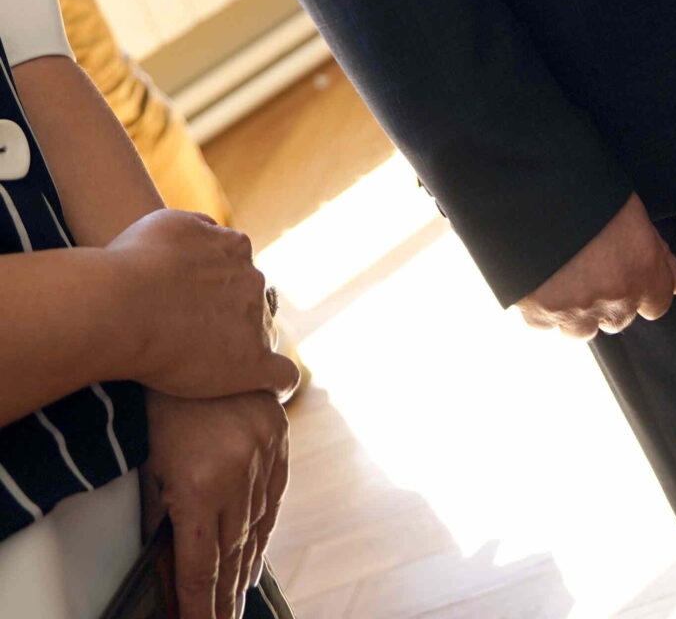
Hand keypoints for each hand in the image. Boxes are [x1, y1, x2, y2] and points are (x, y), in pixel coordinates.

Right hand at [104, 211, 297, 400]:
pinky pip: (282, 376)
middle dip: (230, 317)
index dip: (217, 288)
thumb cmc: (131, 265)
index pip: (237, 267)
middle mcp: (252, 279)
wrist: (123, 306)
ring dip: (243, 349)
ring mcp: (255, 321)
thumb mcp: (166, 223)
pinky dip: (278, 385)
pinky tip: (269, 394)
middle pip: (251, 300)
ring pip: (262, 335)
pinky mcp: (252, 363)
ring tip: (216, 372)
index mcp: (233, 247)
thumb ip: (196, 227)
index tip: (195, 306)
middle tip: (193, 341)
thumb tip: (212, 232)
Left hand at [143, 390, 287, 618]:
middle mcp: (238, 475)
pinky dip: (267, 524)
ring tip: (241, 593)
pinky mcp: (277, 434)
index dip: (202, 605)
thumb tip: (174, 554)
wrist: (182, 331)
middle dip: (226, 594)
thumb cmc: (157, 402)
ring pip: (258, 525)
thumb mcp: (151, 464)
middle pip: (233, 552)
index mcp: (200, 488)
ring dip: (248, 564)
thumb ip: (165, 511)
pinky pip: (276, 491)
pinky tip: (259, 545)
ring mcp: (263, 452)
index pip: (202, 565)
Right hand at [518, 193, 675, 339]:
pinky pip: (546, 324)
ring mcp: (576, 310)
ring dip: (576, 310)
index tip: (626, 273)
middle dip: (607, 300)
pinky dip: (544, 308)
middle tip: (588, 265)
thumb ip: (660, 255)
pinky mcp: (539, 314)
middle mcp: (615, 296)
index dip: (643, 290)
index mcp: (643, 269)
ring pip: (582, 329)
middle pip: (618, 318)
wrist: (532, 186)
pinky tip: (539, 277)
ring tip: (562, 274)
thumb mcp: (632, 213)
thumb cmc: (587, 187)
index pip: (658, 304)